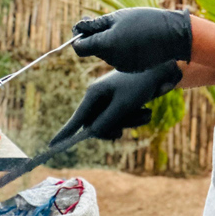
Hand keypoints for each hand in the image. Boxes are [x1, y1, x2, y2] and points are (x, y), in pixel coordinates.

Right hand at [51, 61, 182, 143]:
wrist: (162, 69)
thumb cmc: (140, 84)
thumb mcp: (122, 106)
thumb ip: (106, 122)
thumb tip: (91, 133)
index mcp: (94, 94)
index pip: (76, 118)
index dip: (65, 133)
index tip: (52, 146)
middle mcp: (100, 97)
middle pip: (97, 125)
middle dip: (112, 129)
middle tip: (120, 133)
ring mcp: (112, 100)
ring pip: (114, 124)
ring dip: (129, 123)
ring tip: (143, 113)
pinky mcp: (124, 103)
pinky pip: (125, 120)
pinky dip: (136, 118)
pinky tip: (146, 110)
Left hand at [73, 8, 191, 72]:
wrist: (174, 35)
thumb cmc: (146, 21)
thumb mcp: (118, 17)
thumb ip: (96, 25)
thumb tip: (78, 28)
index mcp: (106, 45)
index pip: (79, 48)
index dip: (78, 38)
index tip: (84, 28)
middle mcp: (111, 59)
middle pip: (94, 50)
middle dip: (97, 38)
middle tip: (108, 22)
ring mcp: (122, 66)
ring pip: (107, 54)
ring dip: (111, 43)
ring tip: (128, 31)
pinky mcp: (131, 68)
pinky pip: (119, 59)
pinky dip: (122, 50)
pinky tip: (136, 41)